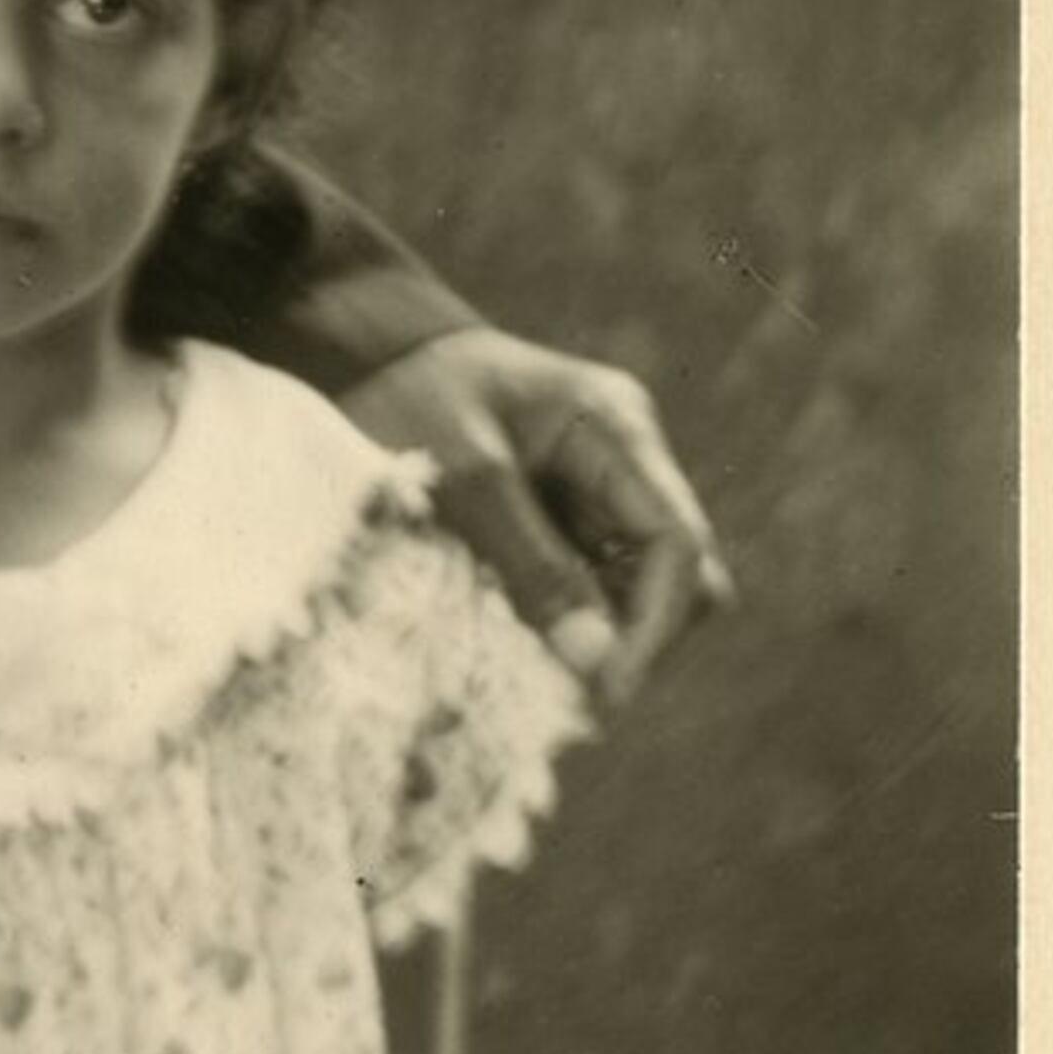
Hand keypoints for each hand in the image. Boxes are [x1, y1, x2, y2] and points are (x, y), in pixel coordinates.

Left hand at [341, 319, 732, 707]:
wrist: (373, 354)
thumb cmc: (413, 394)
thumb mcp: (463, 474)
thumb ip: (530, 560)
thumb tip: (595, 661)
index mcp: (615, 428)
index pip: (677, 541)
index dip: (654, 624)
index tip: (605, 691)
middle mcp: (627, 462)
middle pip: (679, 577)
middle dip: (636, 639)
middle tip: (572, 699)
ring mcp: (602, 493)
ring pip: (639, 592)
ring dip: (600, 639)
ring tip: (536, 677)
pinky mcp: (571, 520)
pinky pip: (592, 588)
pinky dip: (566, 623)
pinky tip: (519, 646)